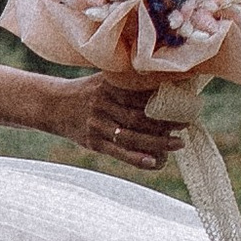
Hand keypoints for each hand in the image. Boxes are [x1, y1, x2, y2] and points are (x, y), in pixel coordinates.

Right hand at [55, 76, 178, 172]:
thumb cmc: (87, 91)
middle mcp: (103, 104)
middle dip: (165, 122)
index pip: (139, 94)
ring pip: (131, 136)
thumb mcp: (104, 79)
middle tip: (186, 124)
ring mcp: (97, 125)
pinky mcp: (93, 142)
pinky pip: (117, 152)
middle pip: (138, 116)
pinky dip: (136, 158)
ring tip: (179, 143)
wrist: (53, 105)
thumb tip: (165, 80)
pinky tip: (154, 161)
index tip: (183, 103)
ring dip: (158, 142)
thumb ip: (128, 81)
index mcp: (108, 86)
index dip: (163, 100)